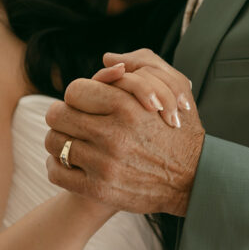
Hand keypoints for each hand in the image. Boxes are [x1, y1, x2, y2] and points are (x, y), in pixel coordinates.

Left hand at [45, 54, 203, 215]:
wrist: (194, 180)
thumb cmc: (179, 131)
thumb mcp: (173, 90)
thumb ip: (142, 67)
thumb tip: (107, 60)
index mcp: (127, 106)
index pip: (74, 91)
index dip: (78, 95)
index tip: (84, 103)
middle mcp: (113, 135)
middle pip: (57, 115)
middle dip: (64, 116)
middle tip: (74, 121)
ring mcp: (104, 164)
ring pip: (54, 142)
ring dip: (60, 140)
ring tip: (74, 142)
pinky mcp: (99, 189)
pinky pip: (56, 172)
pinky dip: (58, 166)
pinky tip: (72, 164)